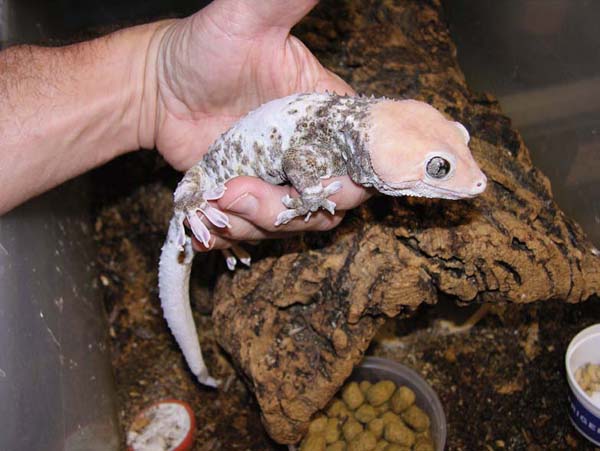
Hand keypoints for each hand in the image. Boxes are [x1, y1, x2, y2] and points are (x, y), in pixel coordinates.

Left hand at [148, 0, 371, 250]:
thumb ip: (284, 1)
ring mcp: (282, 180)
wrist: (157, 90)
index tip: (321, 177)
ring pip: (298, 222)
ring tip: (221, 198)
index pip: (367, 152)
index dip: (358, 173)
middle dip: (295, 207)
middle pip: (336, 199)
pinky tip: (211, 215)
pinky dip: (236, 231)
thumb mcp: (246, 18)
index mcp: (325, 113)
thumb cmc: (201, 50)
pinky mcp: (252, 200)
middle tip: (244, 190)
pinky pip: (260, 232)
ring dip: (258, 221)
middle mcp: (312, 151)